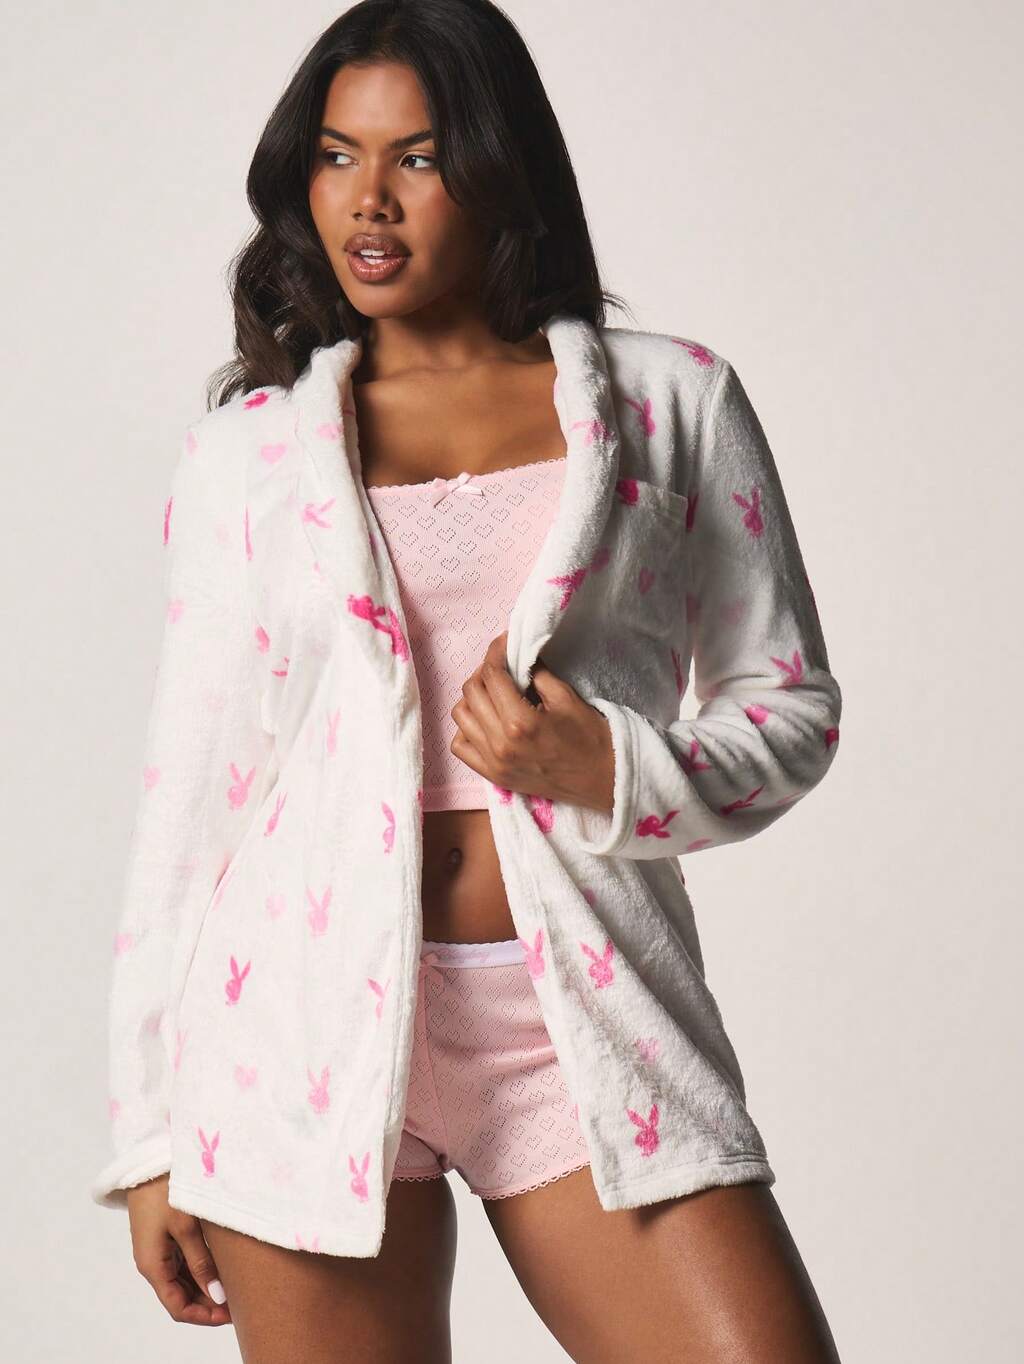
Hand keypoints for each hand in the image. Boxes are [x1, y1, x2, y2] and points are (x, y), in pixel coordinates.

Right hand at [126, 1174, 230, 1325]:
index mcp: (153, 1266)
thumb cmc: (165, 1191)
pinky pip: (183, 1263)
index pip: (178, 1307)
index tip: (231, 1315)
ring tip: (234, 1287)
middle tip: (239, 1301)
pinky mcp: (165, 1236)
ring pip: (183, 1281)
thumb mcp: (186, 1228)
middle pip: (181, 1296)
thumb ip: (202, 1262)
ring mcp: (159, 1249)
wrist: (148, 1162)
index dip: (204, 1316)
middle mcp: (153, 1263)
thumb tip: (217, 1296)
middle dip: (208, 1303)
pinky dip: (201, 1270)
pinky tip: (221, 1267)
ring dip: (206, 1287)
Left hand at [450, 631, 614, 812]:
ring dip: (473, 697)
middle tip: (502, 665)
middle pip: (472, 692)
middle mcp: (500, 744)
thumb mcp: (566, 697)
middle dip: (485, 670)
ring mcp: (494, 763)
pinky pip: (460, 746)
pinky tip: (486, 720)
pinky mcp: (494, 776)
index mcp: (520, 722)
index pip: (492, 675)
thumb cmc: (590, 737)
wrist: (603, 779)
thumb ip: (536, 674)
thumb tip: (516, 656)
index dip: (495, 651)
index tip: (504, 642)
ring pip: (461, 716)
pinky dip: (467, 728)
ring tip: (493, 691)